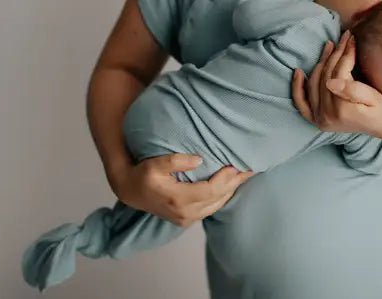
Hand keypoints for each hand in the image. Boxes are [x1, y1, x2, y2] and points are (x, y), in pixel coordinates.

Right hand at [112, 154, 253, 226]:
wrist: (131, 191)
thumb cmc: (143, 174)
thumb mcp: (155, 164)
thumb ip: (176, 161)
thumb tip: (200, 160)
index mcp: (178, 199)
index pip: (210, 190)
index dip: (226, 179)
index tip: (236, 165)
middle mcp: (184, 213)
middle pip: (217, 199)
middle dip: (234, 184)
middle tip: (250, 169)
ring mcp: (186, 219)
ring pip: (216, 206)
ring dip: (231, 190)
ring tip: (244, 176)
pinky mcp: (186, 220)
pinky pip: (210, 209)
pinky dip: (222, 197)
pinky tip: (230, 186)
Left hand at [291, 30, 381, 137]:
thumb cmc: (381, 108)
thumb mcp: (373, 98)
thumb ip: (353, 91)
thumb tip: (331, 82)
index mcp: (341, 109)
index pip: (339, 72)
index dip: (346, 53)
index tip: (352, 38)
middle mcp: (326, 116)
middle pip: (326, 76)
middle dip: (335, 54)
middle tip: (344, 37)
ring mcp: (319, 118)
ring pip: (315, 82)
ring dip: (321, 62)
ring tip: (330, 45)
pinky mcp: (316, 119)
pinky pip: (301, 102)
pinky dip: (298, 87)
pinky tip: (298, 71)